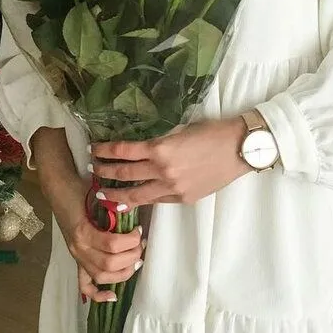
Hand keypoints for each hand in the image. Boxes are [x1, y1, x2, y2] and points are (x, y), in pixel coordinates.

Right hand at [31, 125, 145, 303]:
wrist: (59, 189)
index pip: (112, 245)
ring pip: (101, 277)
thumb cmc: (80, 189)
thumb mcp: (99, 196)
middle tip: (141, 244)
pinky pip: (85, 285)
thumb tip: (136, 214)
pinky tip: (113, 296)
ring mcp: (76, 256)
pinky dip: (98, 295)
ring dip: (123, 272)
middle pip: (109, 265)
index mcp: (83, 231)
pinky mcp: (76, 259)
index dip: (131, 240)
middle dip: (131, 257)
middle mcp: (78, 248)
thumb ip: (115, 207)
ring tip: (136, 259)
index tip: (139, 230)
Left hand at [90, 116, 250, 207]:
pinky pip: (156, 200)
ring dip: (116, 194)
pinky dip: (141, 201)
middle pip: (124, 174)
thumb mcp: (180, 131)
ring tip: (102, 194)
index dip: (105, 151)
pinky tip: (132, 200)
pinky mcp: (183, 199)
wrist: (240, 148)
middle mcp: (162, 171)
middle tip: (92, 171)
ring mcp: (172, 188)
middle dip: (104, 173)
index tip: (94, 150)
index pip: (123, 151)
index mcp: (160, 148)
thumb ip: (159, 142)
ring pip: (136, 195)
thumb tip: (142, 149)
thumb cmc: (212, 132)